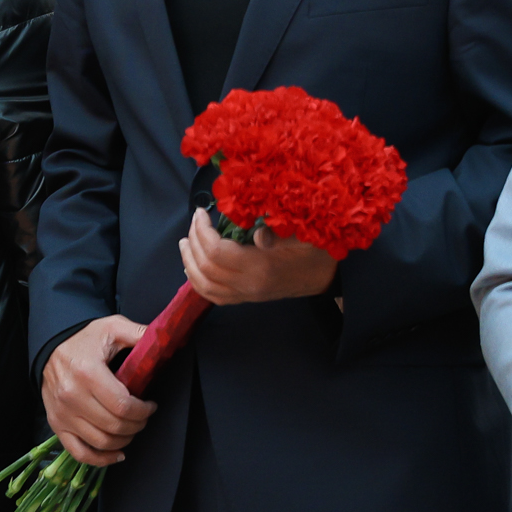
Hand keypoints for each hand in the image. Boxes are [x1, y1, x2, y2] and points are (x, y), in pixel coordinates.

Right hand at [42, 315, 155, 466]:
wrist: (50, 348)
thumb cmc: (85, 340)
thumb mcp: (112, 327)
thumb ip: (139, 334)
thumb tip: (166, 340)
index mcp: (87, 373)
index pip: (123, 406)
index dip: (143, 411)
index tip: (151, 405)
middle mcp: (72, 396)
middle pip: (114, 426)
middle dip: (137, 425)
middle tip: (143, 416)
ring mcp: (63, 414)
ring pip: (101, 442)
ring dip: (124, 440)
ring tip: (131, 428)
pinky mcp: (57, 425)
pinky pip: (80, 453)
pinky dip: (101, 459)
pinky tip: (117, 453)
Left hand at [177, 209, 336, 305]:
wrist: (327, 278)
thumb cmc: (316, 252)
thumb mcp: (302, 235)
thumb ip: (277, 232)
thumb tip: (256, 232)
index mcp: (262, 268)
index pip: (217, 252)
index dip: (202, 231)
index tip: (201, 212)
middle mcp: (249, 286)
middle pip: (206, 267)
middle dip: (193, 241)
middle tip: (195, 220)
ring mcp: (246, 295)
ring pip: (204, 285)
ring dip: (189, 262)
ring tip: (184, 242)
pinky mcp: (245, 299)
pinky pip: (213, 295)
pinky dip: (197, 281)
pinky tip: (192, 266)